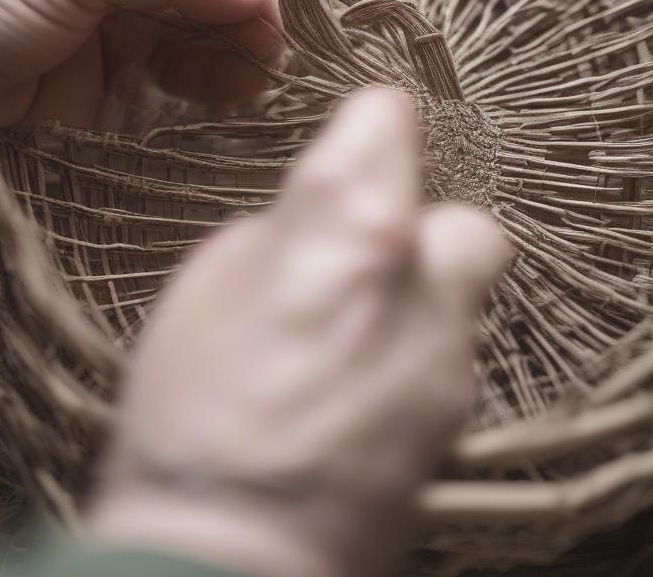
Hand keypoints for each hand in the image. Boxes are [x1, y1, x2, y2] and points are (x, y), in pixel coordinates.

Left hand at [0, 0, 280, 160]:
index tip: (280, 27)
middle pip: (196, 1)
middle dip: (238, 30)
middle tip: (273, 69)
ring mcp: (98, 38)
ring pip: (181, 49)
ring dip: (219, 67)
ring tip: (251, 93)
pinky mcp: (86, 92)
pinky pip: (153, 92)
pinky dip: (186, 99)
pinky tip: (217, 108)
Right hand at [87, 89, 508, 576]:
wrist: (226, 546)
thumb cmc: (190, 411)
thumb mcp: (208, 281)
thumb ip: (283, 230)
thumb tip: (319, 219)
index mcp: (342, 218)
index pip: (389, 118)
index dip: (368, 129)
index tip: (359, 143)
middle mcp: (415, 270)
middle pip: (462, 213)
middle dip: (423, 229)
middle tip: (366, 256)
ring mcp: (446, 347)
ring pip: (461, 290)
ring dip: (418, 296)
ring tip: (352, 335)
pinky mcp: (458, 413)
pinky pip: (448, 355)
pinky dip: (414, 355)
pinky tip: (360, 389)